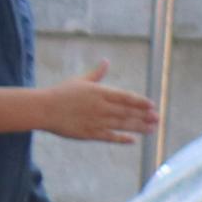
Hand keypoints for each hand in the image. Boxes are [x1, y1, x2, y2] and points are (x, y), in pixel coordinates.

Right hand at [38, 62, 158, 142]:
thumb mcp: (80, 81)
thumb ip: (97, 74)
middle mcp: (100, 106)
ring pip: (122, 124)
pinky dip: (122, 139)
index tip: (152, 105)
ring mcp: (96, 121)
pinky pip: (109, 137)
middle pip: (127, 111)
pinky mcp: (89, 133)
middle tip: (158, 118)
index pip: (125, 97)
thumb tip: (106, 61)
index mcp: (99, 92)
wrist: (42, 109)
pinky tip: (133, 140)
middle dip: (145, 115)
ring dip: (139, 127)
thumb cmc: (61, 93)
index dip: (140, 101)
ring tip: (152, 129)